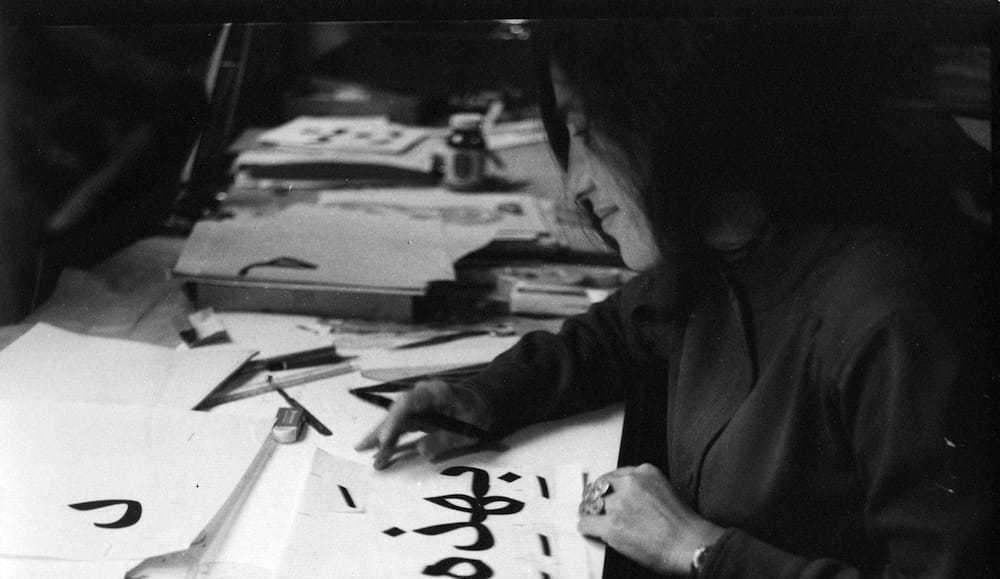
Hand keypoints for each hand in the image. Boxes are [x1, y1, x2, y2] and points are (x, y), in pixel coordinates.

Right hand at [355, 379, 491, 469]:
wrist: (481, 402)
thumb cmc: (476, 413)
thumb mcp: (467, 429)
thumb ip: (444, 439)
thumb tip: (420, 451)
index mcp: (435, 392)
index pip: (408, 402)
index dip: (395, 420)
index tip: (386, 439)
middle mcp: (421, 394)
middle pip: (396, 411)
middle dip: (382, 431)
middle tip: (369, 449)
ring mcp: (417, 403)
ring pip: (393, 419)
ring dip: (379, 435)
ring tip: (362, 449)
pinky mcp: (416, 414)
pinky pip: (399, 426)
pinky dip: (388, 437)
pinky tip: (374, 448)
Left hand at [578, 463, 724, 574]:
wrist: (690, 545)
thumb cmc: (684, 524)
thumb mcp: (666, 490)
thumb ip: (645, 488)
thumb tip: (627, 497)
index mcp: (645, 472)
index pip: (616, 474)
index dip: (608, 486)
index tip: (604, 493)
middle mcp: (629, 483)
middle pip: (601, 486)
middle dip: (596, 496)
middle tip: (592, 505)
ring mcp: (618, 504)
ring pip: (592, 504)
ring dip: (590, 511)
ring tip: (589, 517)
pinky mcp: (611, 525)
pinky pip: (587, 523)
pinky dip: (585, 526)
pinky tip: (587, 529)